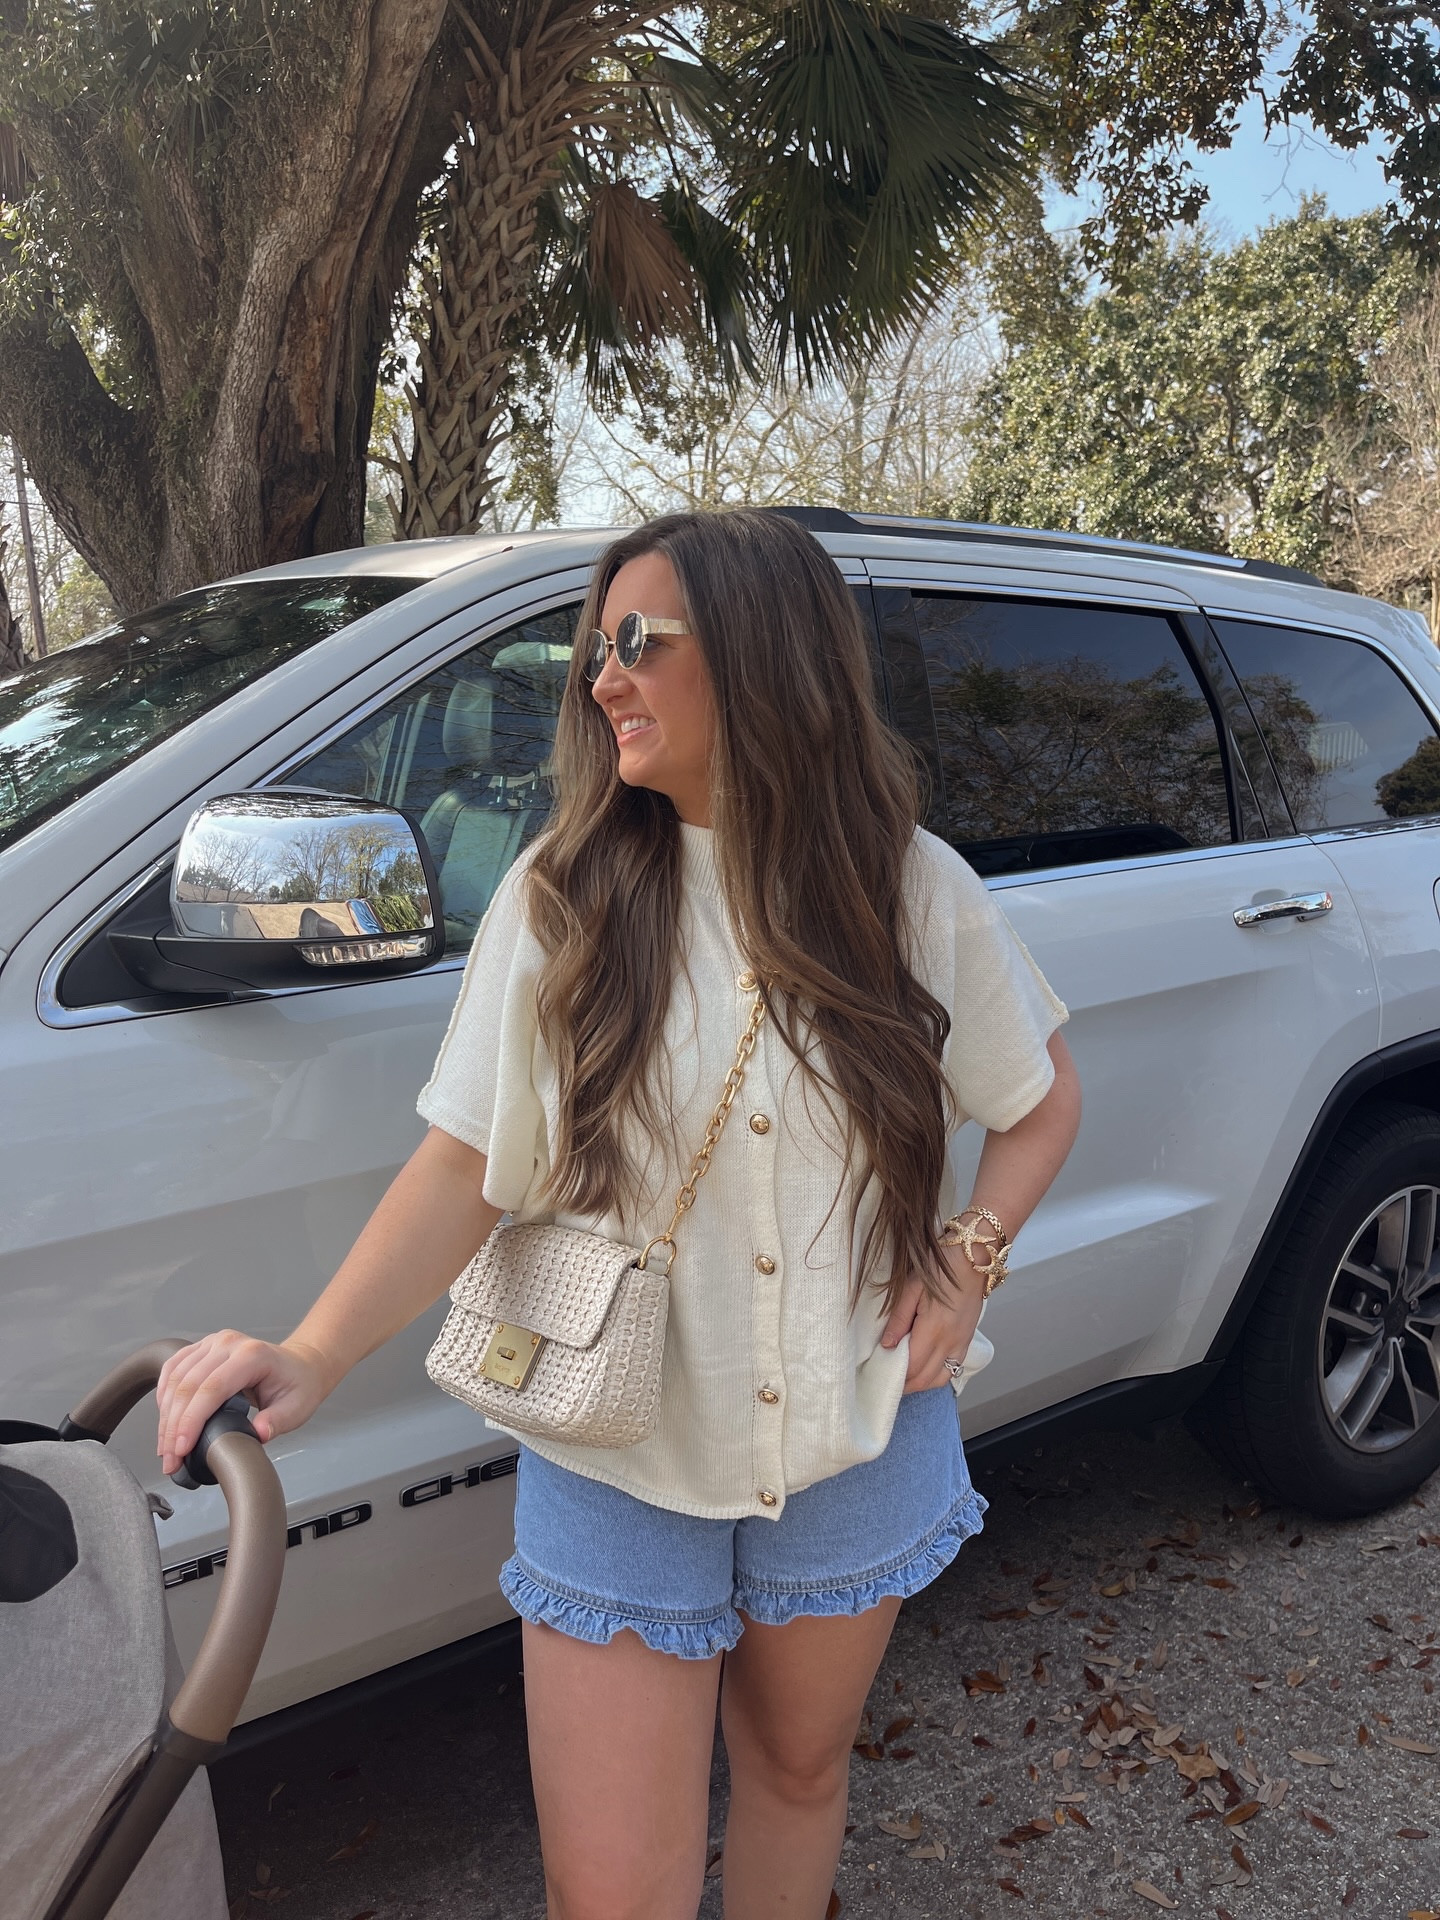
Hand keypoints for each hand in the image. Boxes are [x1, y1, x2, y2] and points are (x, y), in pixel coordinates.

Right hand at [156, 1332, 331, 1475]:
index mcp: (252, 1356)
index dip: (191, 1420)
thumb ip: (277, 1421)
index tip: (181, 1449)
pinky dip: (164, 1395)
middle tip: (170, 1460)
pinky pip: (173, 1368)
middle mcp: (228, 1344)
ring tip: (165, 1448)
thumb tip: (258, 1433)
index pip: (212, 1388)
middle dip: (173, 1427)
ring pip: (175, 1378)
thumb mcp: (297, 1408)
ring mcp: (213, 1343)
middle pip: (188, 1385)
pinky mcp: (203, 1348)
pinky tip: (165, 1419)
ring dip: (166, 1416)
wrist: (300, 1365)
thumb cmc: (298, 1385)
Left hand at [880, 1261, 985, 1393]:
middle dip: (904, 1384)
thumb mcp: (911, 1288)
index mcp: (934, 1329)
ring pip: (940, 1379)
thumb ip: (899, 1320)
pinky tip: (924, 1368)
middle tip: (885, 1378)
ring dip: (920, 1383)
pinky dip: (936, 1376)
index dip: (894, 1375)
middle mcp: (950, 1342)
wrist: (973, 1258)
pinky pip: (952, 1370)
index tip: (878, 1373)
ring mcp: (962, 1344)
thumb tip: (886, 1345)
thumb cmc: (940, 1268)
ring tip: (904, 1377)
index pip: (912, 1367)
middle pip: (924, 1379)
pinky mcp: (967, 1341)